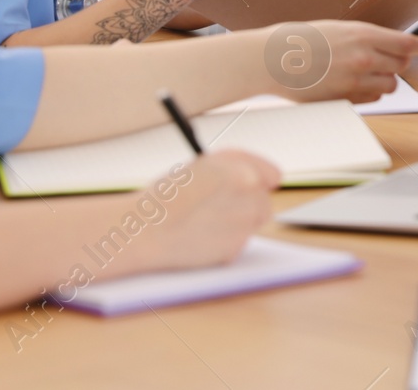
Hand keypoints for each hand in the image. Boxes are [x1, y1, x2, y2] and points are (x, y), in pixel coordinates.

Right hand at [146, 150, 279, 271]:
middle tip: (221, 209)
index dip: (261, 182)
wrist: (146, 228)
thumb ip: (234, 170)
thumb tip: (262, 180)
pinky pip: (236, 244)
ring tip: (203, 222)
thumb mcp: (203, 168)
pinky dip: (223, 243)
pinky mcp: (235, 248)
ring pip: (252, 225)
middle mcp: (249, 194)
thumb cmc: (168, 196)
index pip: (272, 175)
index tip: (254, 188)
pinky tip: (199, 237)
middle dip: (248, 206)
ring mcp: (244, 223)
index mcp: (242, 168)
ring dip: (236, 224)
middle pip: (264, 203)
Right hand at [279, 21, 417, 102]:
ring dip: (384, 80)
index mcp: (362, 34)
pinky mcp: (345, 99)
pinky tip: (352, 84)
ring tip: (365, 73)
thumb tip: (385, 43)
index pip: (405, 43)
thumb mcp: (335, 29)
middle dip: (397, 62)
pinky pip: (372, 99)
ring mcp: (355, 81)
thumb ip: (363, 38)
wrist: (269, 60)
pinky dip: (368, 93)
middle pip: (402, 65)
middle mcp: (363, 58)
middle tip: (386, 59)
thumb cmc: (296, 41)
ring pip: (390, 85)